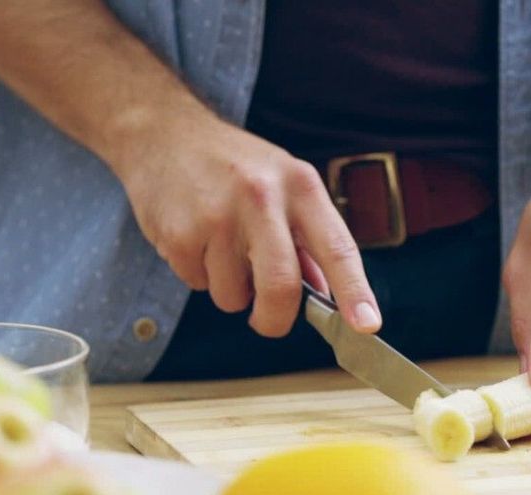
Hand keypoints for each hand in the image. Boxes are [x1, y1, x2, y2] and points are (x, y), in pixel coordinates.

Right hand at [115, 113, 380, 336]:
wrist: (163, 133)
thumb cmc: (233, 166)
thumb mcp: (282, 185)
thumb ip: (306, 241)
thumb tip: (325, 296)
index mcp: (299, 186)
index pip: (337, 247)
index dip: (355, 291)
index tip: (367, 325)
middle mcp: (262, 197)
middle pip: (280, 287)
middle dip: (275, 320)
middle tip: (267, 321)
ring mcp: (217, 215)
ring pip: (232, 296)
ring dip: (229, 290)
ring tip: (220, 248)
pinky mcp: (179, 233)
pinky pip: (197, 285)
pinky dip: (198, 275)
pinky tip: (195, 239)